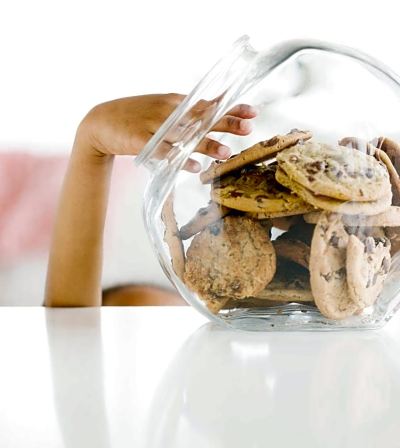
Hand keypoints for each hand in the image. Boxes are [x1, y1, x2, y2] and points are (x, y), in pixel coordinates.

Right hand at [76, 93, 256, 170]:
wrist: (101, 122)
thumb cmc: (136, 117)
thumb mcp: (162, 110)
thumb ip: (185, 114)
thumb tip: (211, 116)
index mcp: (175, 103)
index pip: (208, 104)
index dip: (231, 108)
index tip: (253, 112)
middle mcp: (168, 112)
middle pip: (201, 117)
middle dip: (226, 122)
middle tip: (248, 128)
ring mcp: (155, 126)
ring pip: (186, 136)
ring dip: (207, 143)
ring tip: (226, 152)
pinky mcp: (142, 141)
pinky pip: (165, 153)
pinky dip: (180, 160)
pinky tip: (195, 167)